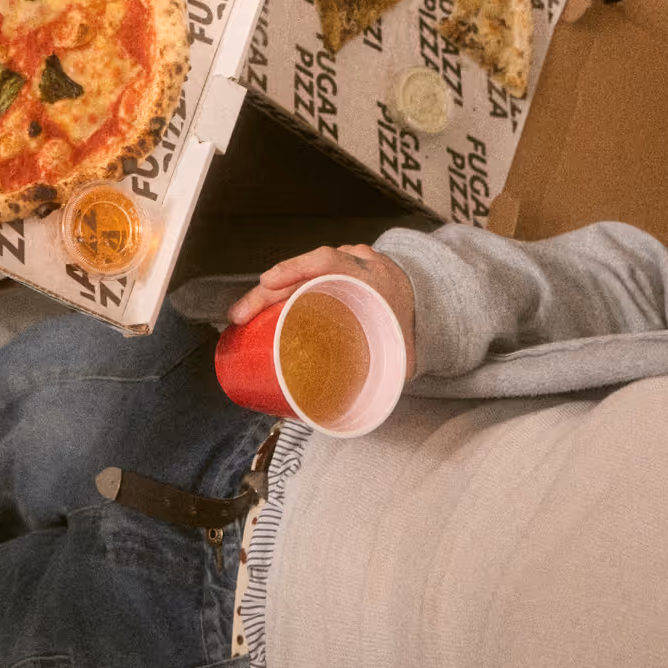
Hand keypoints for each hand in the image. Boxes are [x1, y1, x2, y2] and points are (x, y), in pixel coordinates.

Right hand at [226, 244, 415, 379]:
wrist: (427, 298)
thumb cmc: (411, 326)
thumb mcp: (406, 347)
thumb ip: (393, 372)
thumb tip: (368, 406)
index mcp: (372, 276)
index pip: (328, 261)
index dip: (296, 268)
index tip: (269, 283)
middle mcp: (351, 265)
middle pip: (300, 271)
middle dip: (266, 291)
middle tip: (241, 314)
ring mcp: (337, 267)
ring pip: (295, 275)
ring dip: (265, 294)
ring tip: (242, 316)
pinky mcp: (328, 275)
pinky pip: (299, 279)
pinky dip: (276, 294)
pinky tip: (255, 311)